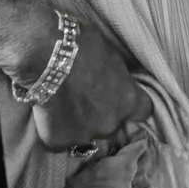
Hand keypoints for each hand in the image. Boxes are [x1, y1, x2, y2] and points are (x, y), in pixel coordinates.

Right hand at [30, 11, 155, 153]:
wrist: (48, 57)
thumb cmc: (82, 45)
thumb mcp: (111, 56)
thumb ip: (116, 76)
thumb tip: (112, 77)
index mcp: (128, 100)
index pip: (142, 111)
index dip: (129, 105)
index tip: (119, 99)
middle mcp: (111, 123)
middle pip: (110, 124)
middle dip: (98, 114)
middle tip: (81, 97)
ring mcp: (85, 135)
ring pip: (83, 134)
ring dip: (75, 124)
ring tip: (61, 104)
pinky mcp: (59, 142)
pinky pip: (57, 141)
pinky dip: (51, 130)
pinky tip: (46, 113)